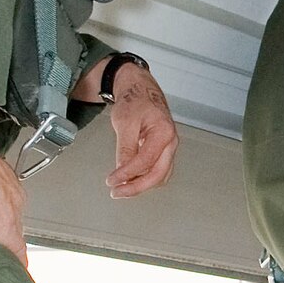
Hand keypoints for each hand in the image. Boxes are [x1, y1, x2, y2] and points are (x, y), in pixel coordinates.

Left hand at [80, 58, 178, 197]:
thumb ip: (125, 148)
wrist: (141, 90)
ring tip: (122, 189)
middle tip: (117, 192)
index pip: (146, 161)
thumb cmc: (135, 100)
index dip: (127, 174)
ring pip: (160, 176)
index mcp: (164, 132)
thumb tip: (122, 170)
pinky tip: (131, 180)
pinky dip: (144, 179)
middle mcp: (171, 142)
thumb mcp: (125, 122)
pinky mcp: (163, 151)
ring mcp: (169, 148)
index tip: (112, 181)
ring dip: (141, 185)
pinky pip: (158, 170)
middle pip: (158, 174)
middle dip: (136, 187)